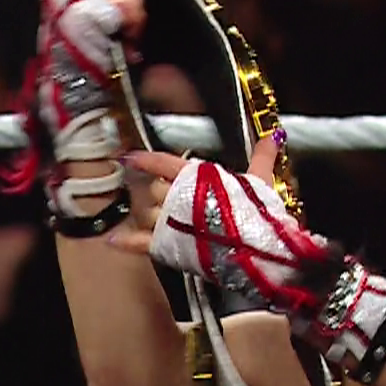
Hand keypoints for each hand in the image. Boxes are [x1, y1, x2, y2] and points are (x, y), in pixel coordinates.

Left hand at [112, 136, 325, 311]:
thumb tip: (272, 136)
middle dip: (148, 188)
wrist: (256, 249)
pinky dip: (127, 241)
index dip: (146, 159)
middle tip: (145, 188)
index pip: (164, 163)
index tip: (130, 156)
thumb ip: (262, 156)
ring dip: (140, 211)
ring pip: (145, 211)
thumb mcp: (260, 180)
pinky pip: (142, 242)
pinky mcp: (170, 246)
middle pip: (152, 188)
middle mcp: (179, 198)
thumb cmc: (257, 214)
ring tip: (136, 210)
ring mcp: (172, 223)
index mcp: (197, 179)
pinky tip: (113, 239)